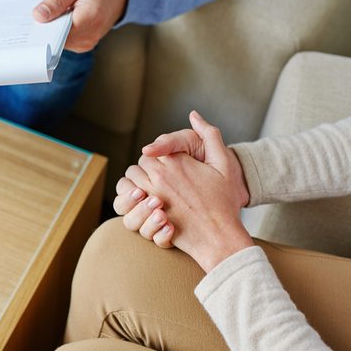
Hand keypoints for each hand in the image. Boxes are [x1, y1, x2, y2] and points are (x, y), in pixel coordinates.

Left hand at [33, 0, 127, 52]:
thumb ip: (58, 0)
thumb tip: (39, 16)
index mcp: (87, 20)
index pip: (56, 35)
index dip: (42, 29)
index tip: (33, 21)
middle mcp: (88, 37)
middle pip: (56, 40)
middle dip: (47, 27)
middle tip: (43, 12)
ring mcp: (87, 43)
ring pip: (59, 42)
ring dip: (53, 29)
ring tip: (56, 12)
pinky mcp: (84, 44)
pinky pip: (65, 42)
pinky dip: (60, 31)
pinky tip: (61, 18)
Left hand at [125, 112, 253, 272]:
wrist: (219, 236)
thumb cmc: (224, 202)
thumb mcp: (224, 163)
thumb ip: (209, 134)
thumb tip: (193, 114)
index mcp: (177, 160)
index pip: (153, 150)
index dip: (158, 158)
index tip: (167, 168)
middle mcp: (161, 174)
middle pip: (139, 163)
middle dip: (146, 170)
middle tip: (158, 181)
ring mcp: (151, 193)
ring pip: (129, 179)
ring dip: (136, 183)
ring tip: (148, 192)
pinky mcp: (146, 212)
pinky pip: (126, 199)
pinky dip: (130, 200)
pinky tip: (143, 204)